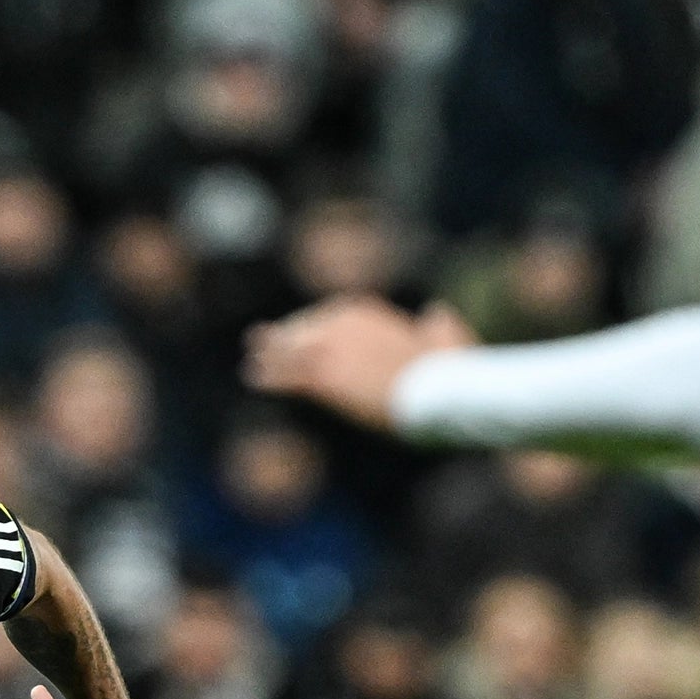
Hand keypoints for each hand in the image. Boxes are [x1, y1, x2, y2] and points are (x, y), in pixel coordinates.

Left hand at [244, 296, 475, 430]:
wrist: (436, 387)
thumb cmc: (447, 366)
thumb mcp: (446, 336)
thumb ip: (437, 324)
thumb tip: (437, 311)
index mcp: (362, 311)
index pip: (324, 317)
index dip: (309, 328)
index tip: (300, 335)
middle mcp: (338, 323)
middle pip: (299, 330)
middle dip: (282, 339)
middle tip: (261, 343)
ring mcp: (327, 349)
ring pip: (286, 351)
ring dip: (268, 356)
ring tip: (252, 362)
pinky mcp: (321, 377)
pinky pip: (285, 376)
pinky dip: (267, 376)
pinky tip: (254, 378)